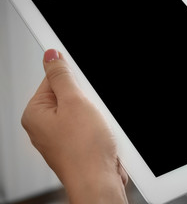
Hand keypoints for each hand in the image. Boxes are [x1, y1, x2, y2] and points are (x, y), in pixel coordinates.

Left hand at [21, 49, 127, 203]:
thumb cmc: (84, 150)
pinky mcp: (77, 144)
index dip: (71, 78)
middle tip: (91, 109)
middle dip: (86, 99)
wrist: (100, 180)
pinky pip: (88, 124)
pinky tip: (100, 133)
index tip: (82, 82)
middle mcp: (45, 126)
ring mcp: (62, 136)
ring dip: (95, 112)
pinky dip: (98, 125)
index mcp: (36, 114)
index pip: (50, 80)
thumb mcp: (74, 102)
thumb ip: (61, 76)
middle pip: (68, 95)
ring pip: (82, 110)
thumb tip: (51, 55)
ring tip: (97, 125)